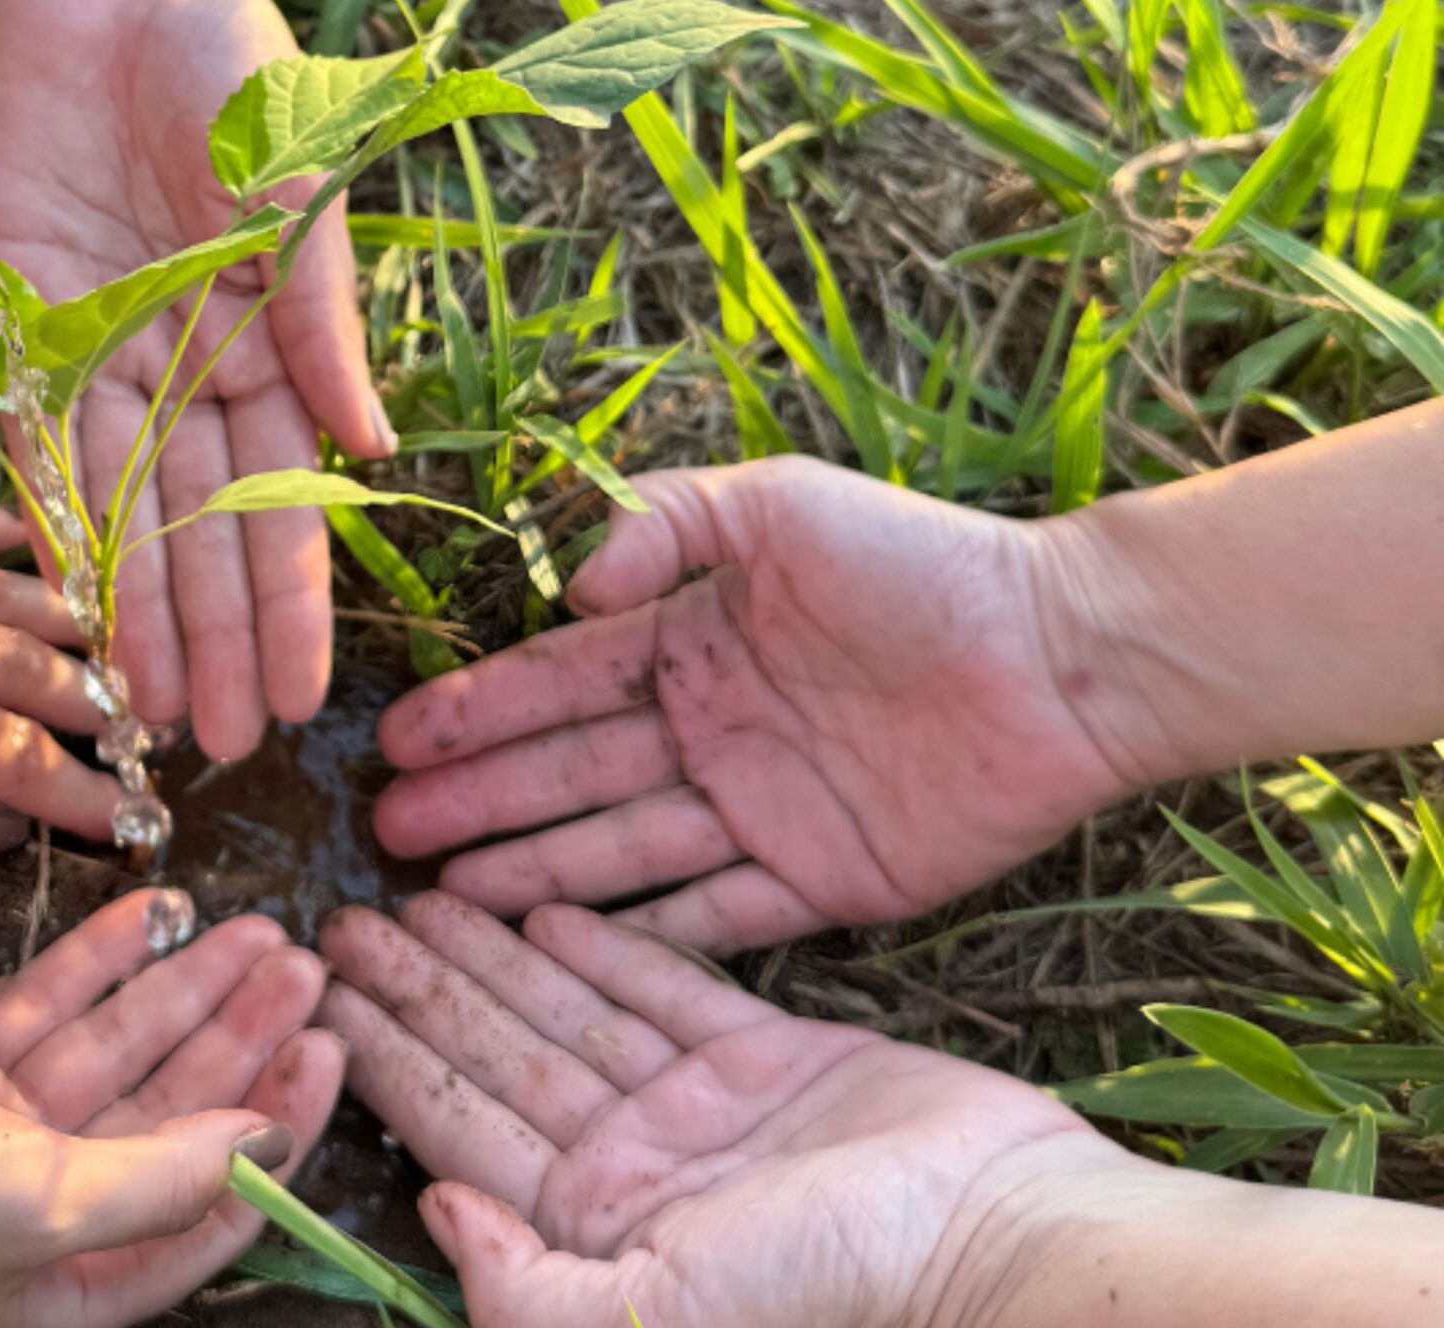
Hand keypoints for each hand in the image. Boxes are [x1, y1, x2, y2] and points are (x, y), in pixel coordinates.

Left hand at [0, 0, 388, 760]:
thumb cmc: (232, 66)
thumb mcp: (300, 179)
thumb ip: (320, 312)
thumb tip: (368, 444)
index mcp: (275, 343)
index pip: (288, 499)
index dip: (294, 603)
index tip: (303, 700)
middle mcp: (193, 369)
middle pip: (203, 530)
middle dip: (214, 640)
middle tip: (218, 749)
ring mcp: (109, 356)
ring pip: (120, 513)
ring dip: (134, 615)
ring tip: (143, 716)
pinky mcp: (27, 327)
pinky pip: (32, 444)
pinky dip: (43, 527)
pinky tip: (58, 613)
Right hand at [0, 889, 344, 1326]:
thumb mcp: (38, 1204)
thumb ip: (161, 1182)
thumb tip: (264, 1148)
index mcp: (65, 1286)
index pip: (203, 1210)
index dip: (273, 1132)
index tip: (324, 1050)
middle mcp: (34, 1220)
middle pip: (167, 1118)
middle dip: (237, 1040)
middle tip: (303, 962)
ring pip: (111, 1054)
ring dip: (180, 991)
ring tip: (256, 928)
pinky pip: (41, 1013)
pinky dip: (96, 965)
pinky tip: (155, 912)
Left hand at [316, 893, 1117, 1327]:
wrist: (994, 1244)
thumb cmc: (825, 1293)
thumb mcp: (651, 1315)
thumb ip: (524, 1288)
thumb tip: (432, 1208)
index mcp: (589, 1227)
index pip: (456, 1125)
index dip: (384, 1057)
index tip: (314, 998)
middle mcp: (632, 1163)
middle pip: (497, 1056)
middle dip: (418, 990)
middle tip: (340, 920)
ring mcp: (700, 1108)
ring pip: (566, 1013)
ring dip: (492, 955)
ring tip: (418, 893)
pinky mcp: (773, 1056)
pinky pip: (666, 986)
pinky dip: (606, 945)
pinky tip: (540, 906)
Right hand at [373, 457, 1142, 951]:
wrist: (1066, 654)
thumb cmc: (922, 563)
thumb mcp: (778, 504)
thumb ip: (664, 525)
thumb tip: (568, 586)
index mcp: (693, 642)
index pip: (559, 684)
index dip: (477, 712)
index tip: (395, 739)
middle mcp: (711, 732)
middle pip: (571, 775)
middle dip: (478, 803)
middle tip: (389, 835)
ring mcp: (761, 812)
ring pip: (621, 850)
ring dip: (533, 872)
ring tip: (447, 898)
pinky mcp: (822, 883)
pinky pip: (715, 914)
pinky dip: (642, 931)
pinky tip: (565, 950)